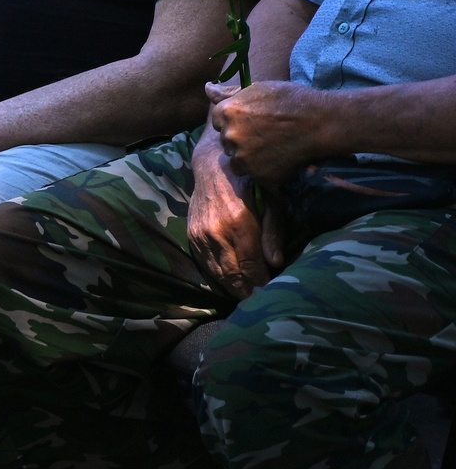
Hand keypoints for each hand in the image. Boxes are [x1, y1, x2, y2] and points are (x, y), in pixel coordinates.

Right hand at [189, 126, 280, 299]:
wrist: (212, 164)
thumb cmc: (250, 180)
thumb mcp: (272, 201)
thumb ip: (273, 232)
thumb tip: (277, 263)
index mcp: (239, 222)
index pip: (251, 265)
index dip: (261, 284)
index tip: (271, 295)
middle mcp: (216, 231)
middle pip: (233, 274)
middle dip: (247, 291)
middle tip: (260, 304)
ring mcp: (200, 234)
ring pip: (217, 272)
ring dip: (232, 287)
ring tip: (246, 298)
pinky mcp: (191, 235)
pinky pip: (205, 263)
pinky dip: (218, 276)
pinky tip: (230, 282)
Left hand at [208, 79, 338, 183]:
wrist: (321, 123)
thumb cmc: (292, 100)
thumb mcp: (259, 89)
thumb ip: (229, 93)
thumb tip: (208, 88)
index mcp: (226, 113)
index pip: (219, 121)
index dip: (236, 121)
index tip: (253, 120)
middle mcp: (230, 136)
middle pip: (227, 141)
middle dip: (241, 139)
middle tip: (265, 134)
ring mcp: (244, 158)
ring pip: (237, 161)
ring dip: (249, 157)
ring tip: (272, 148)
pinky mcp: (259, 175)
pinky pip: (255, 175)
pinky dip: (264, 170)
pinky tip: (279, 159)